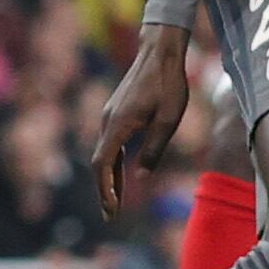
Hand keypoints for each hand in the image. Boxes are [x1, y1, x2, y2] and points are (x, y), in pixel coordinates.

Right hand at [93, 24, 192, 217]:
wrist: (160, 52)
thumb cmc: (169, 84)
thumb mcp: (169, 119)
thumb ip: (154, 148)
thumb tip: (142, 177)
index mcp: (118, 125)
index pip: (103, 165)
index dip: (105, 189)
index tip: (111, 209)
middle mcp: (107, 121)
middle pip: (100, 163)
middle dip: (104, 191)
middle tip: (111, 216)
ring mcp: (109, 116)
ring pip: (104, 154)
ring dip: (109, 178)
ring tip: (116, 202)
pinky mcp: (115, 112)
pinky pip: (110, 144)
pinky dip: (113, 163)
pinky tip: (121, 174)